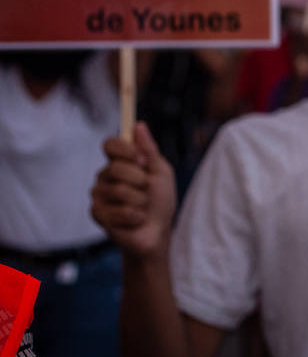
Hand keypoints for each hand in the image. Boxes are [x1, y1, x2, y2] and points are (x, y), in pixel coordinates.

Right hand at [91, 122, 176, 260]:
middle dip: (140, 181)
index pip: (110, 144)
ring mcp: (98, 195)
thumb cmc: (161, 200)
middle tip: (147, 190)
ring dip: (140, 201)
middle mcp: (104, 176)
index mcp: (119, 163)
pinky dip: (134, 216)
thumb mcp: (161, 172)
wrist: (158, 231)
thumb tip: (138, 124)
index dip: (125, 150)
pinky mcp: (97, 214)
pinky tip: (136, 220)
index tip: (142, 160)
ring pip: (118, 190)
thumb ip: (149, 150)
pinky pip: (116, 210)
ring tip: (142, 207)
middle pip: (115, 167)